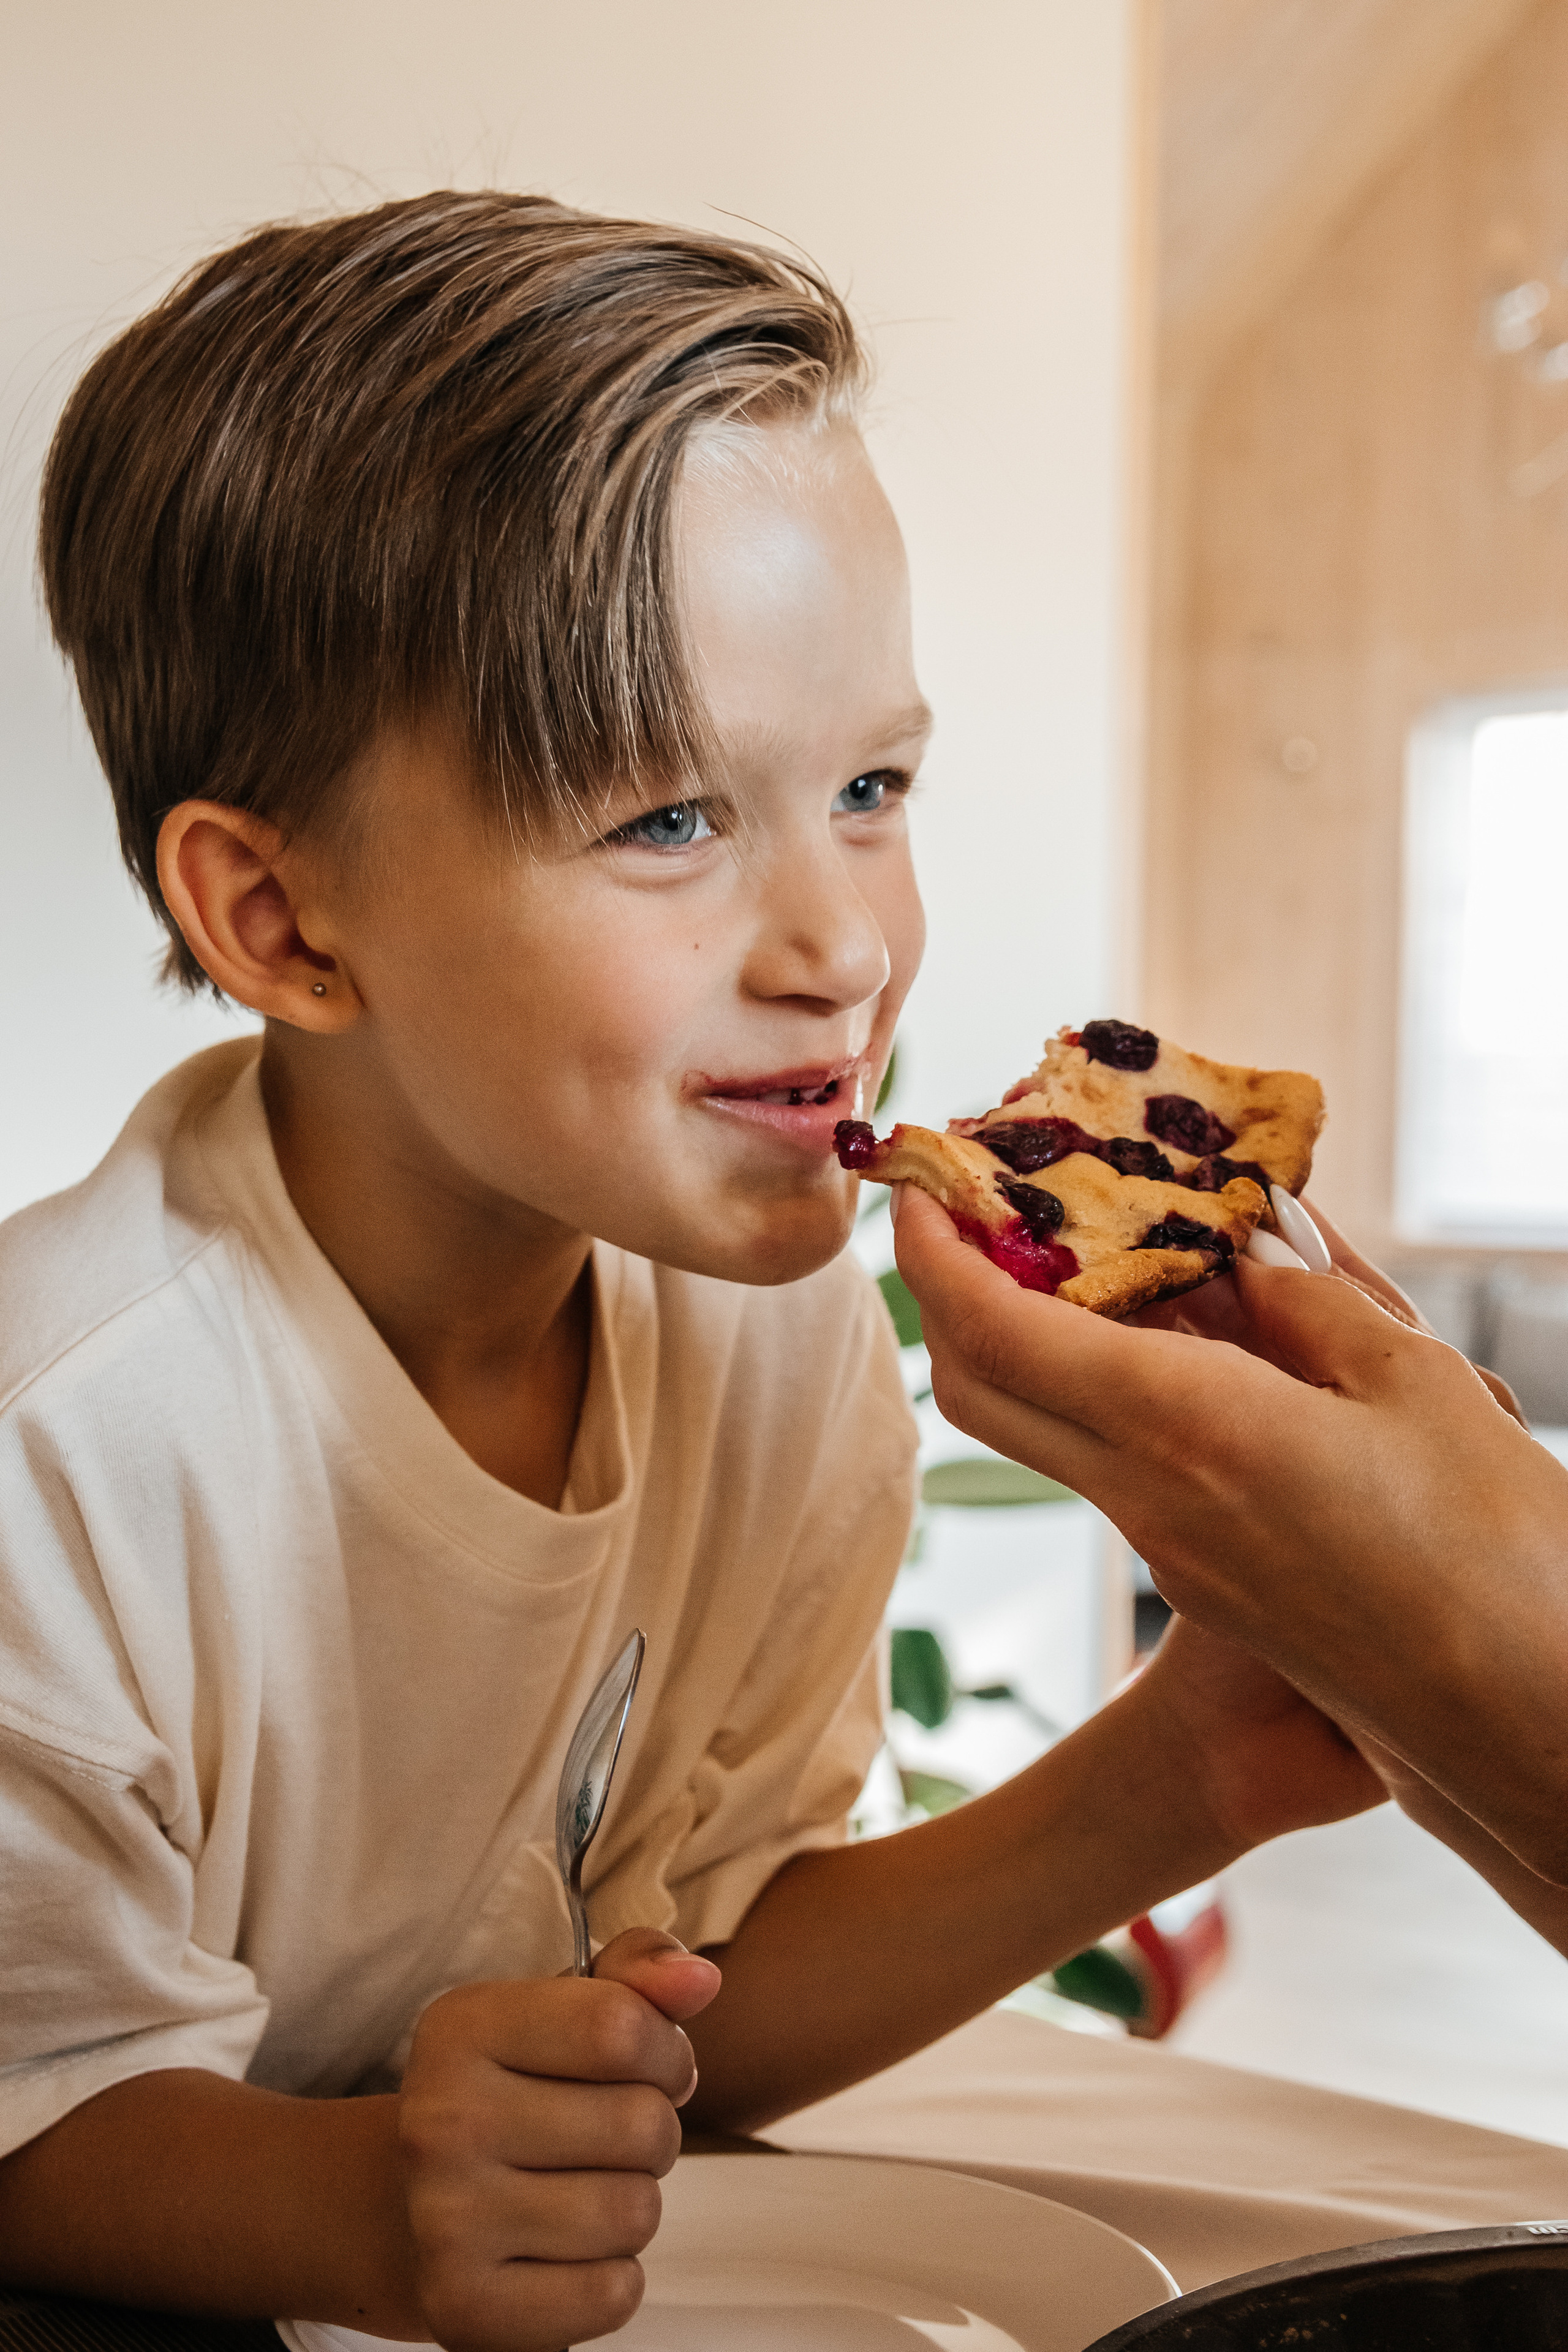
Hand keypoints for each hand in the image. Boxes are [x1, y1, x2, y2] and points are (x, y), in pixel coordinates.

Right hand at [398, 1929, 720, 2349]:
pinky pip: (612, 2295)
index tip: (648, 2064)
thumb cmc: (518, 2092)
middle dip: (653, 2130)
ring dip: (632, 2203)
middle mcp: (440, 2121)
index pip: (621, 2026)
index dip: (665, 2050)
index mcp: (461, 2028)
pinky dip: (611, 2279)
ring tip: (582, 2190)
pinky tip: (564, 2253)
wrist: (412, 2212)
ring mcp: (445, 2221)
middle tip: (606, 2136)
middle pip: (642, 2125)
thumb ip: (640, 1972)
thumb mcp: (564, 2006)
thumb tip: (701, 1979)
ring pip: (634, 2213)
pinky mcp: (465, 2309)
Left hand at [892, 1182, 1567, 1879]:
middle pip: (979, 1387)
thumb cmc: (1489, 1552)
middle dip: (949, 1289)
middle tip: (972, 1206)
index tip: (917, 1182)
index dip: (935, 1250)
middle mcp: (1148, 1495)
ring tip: (1091, 1243)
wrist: (1516, 1727)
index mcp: (1186, 1431)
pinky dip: (1109, 1379)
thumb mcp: (1414, 1384)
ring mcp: (1166, 1546)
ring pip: (1045, 1422)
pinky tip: (1183, 1328)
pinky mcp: (1200, 1574)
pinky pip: (1117, 1456)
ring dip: (1032, 1330)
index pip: (995, 1332)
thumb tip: (1247, 1250)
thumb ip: (1313, 1301)